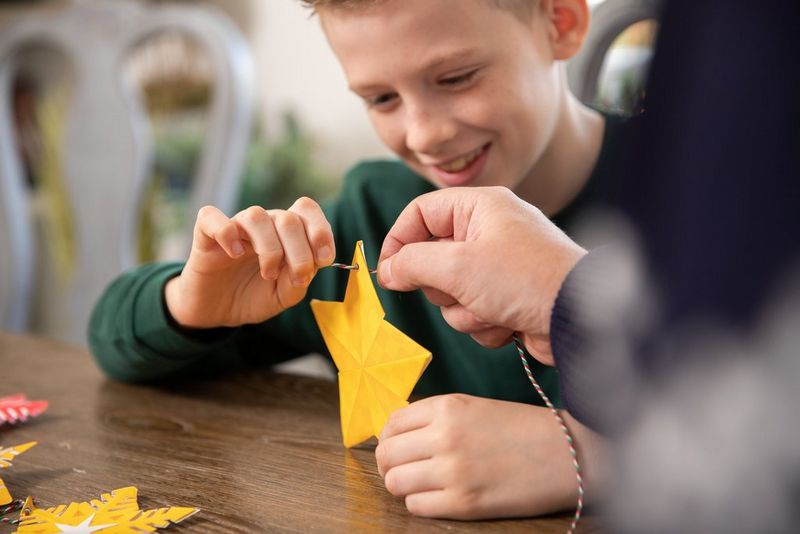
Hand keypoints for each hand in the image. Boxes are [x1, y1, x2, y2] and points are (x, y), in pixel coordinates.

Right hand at [165, 197, 334, 327]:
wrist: (217, 311)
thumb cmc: (255, 296)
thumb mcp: (285, 295)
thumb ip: (299, 279)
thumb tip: (311, 265)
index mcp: (286, 233)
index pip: (307, 210)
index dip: (321, 230)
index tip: (324, 260)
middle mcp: (264, 225)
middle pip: (287, 218)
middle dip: (300, 251)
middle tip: (297, 277)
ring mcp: (235, 227)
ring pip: (256, 216)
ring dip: (269, 248)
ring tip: (268, 273)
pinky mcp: (206, 235)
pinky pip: (211, 217)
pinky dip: (226, 233)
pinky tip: (234, 254)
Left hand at [376, 394, 604, 518]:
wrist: (566, 453)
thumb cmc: (522, 429)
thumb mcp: (474, 407)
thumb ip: (435, 417)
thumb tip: (396, 434)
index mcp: (447, 407)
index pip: (391, 423)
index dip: (389, 438)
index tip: (397, 446)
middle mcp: (444, 436)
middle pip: (387, 454)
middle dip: (390, 463)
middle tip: (404, 468)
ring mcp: (452, 471)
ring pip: (394, 482)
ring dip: (402, 485)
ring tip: (421, 484)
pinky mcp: (463, 503)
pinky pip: (415, 506)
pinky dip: (420, 503)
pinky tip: (439, 497)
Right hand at [378, 187, 584, 363]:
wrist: (580, 318)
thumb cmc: (525, 279)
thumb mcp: (457, 265)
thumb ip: (412, 263)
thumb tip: (386, 270)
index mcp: (480, 207)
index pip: (421, 213)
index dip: (399, 241)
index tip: (386, 272)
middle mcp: (490, 231)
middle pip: (432, 258)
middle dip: (441, 285)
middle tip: (458, 288)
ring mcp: (500, 266)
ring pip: (450, 293)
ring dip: (464, 310)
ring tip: (492, 308)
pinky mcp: (508, 297)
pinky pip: (473, 312)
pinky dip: (484, 323)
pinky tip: (508, 323)